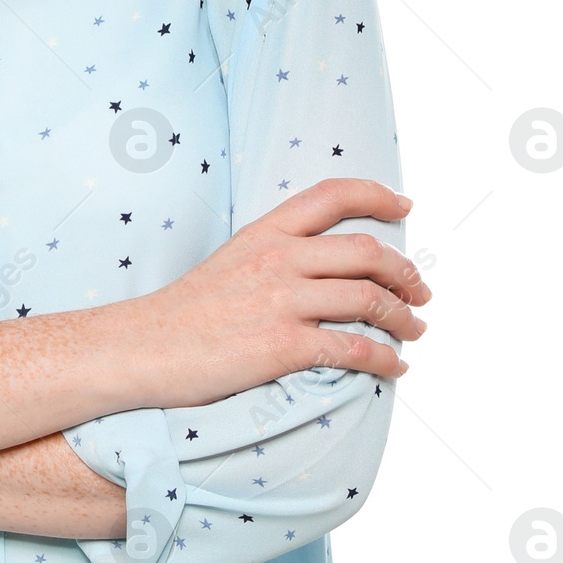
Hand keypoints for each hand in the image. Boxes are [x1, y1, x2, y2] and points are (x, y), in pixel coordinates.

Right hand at [141, 177, 428, 409]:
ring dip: (404, 316)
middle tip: (421, 290)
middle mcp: (277, 258)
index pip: (331, 195)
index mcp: (263, 233)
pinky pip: (353, 349)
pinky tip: (395, 367)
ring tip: (416, 328)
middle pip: (366, 250)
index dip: (376, 195)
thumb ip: (273, 255)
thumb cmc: (183, 313)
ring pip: (368, 298)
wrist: (142, 347)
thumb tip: (321, 268)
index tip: (404, 206)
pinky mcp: (282, 345)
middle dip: (406, 271)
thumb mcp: (229, 261)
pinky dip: (385, 359)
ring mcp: (280, 300)